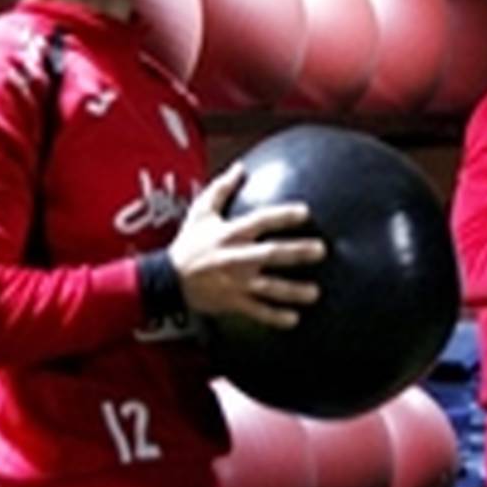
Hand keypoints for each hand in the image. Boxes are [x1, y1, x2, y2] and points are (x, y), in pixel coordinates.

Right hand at [168, 163, 325, 328]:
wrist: (166, 279)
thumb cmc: (188, 243)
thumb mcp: (200, 212)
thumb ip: (221, 189)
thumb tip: (240, 166)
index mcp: (230, 234)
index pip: (260, 221)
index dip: (282, 216)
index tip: (305, 212)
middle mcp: (235, 258)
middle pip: (270, 255)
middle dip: (296, 253)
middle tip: (321, 250)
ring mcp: (235, 282)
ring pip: (268, 288)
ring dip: (292, 292)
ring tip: (314, 293)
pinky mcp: (232, 302)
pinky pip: (256, 311)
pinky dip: (274, 317)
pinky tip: (294, 320)